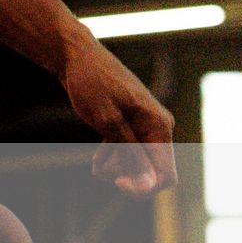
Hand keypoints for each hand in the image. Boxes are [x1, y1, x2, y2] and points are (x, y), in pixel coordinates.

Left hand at [61, 31, 176, 195]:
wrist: (76, 55)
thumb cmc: (90, 83)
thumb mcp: (107, 121)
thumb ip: (129, 154)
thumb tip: (147, 185)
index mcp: (159, 125)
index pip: (166, 175)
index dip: (144, 187)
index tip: (117, 183)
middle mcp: (158, 126)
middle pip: (151, 171)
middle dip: (127, 175)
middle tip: (99, 169)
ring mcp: (146, 125)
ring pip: (139, 164)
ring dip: (117, 168)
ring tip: (96, 163)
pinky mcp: (132, 124)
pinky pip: (130, 153)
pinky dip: (114, 158)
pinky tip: (98, 157)